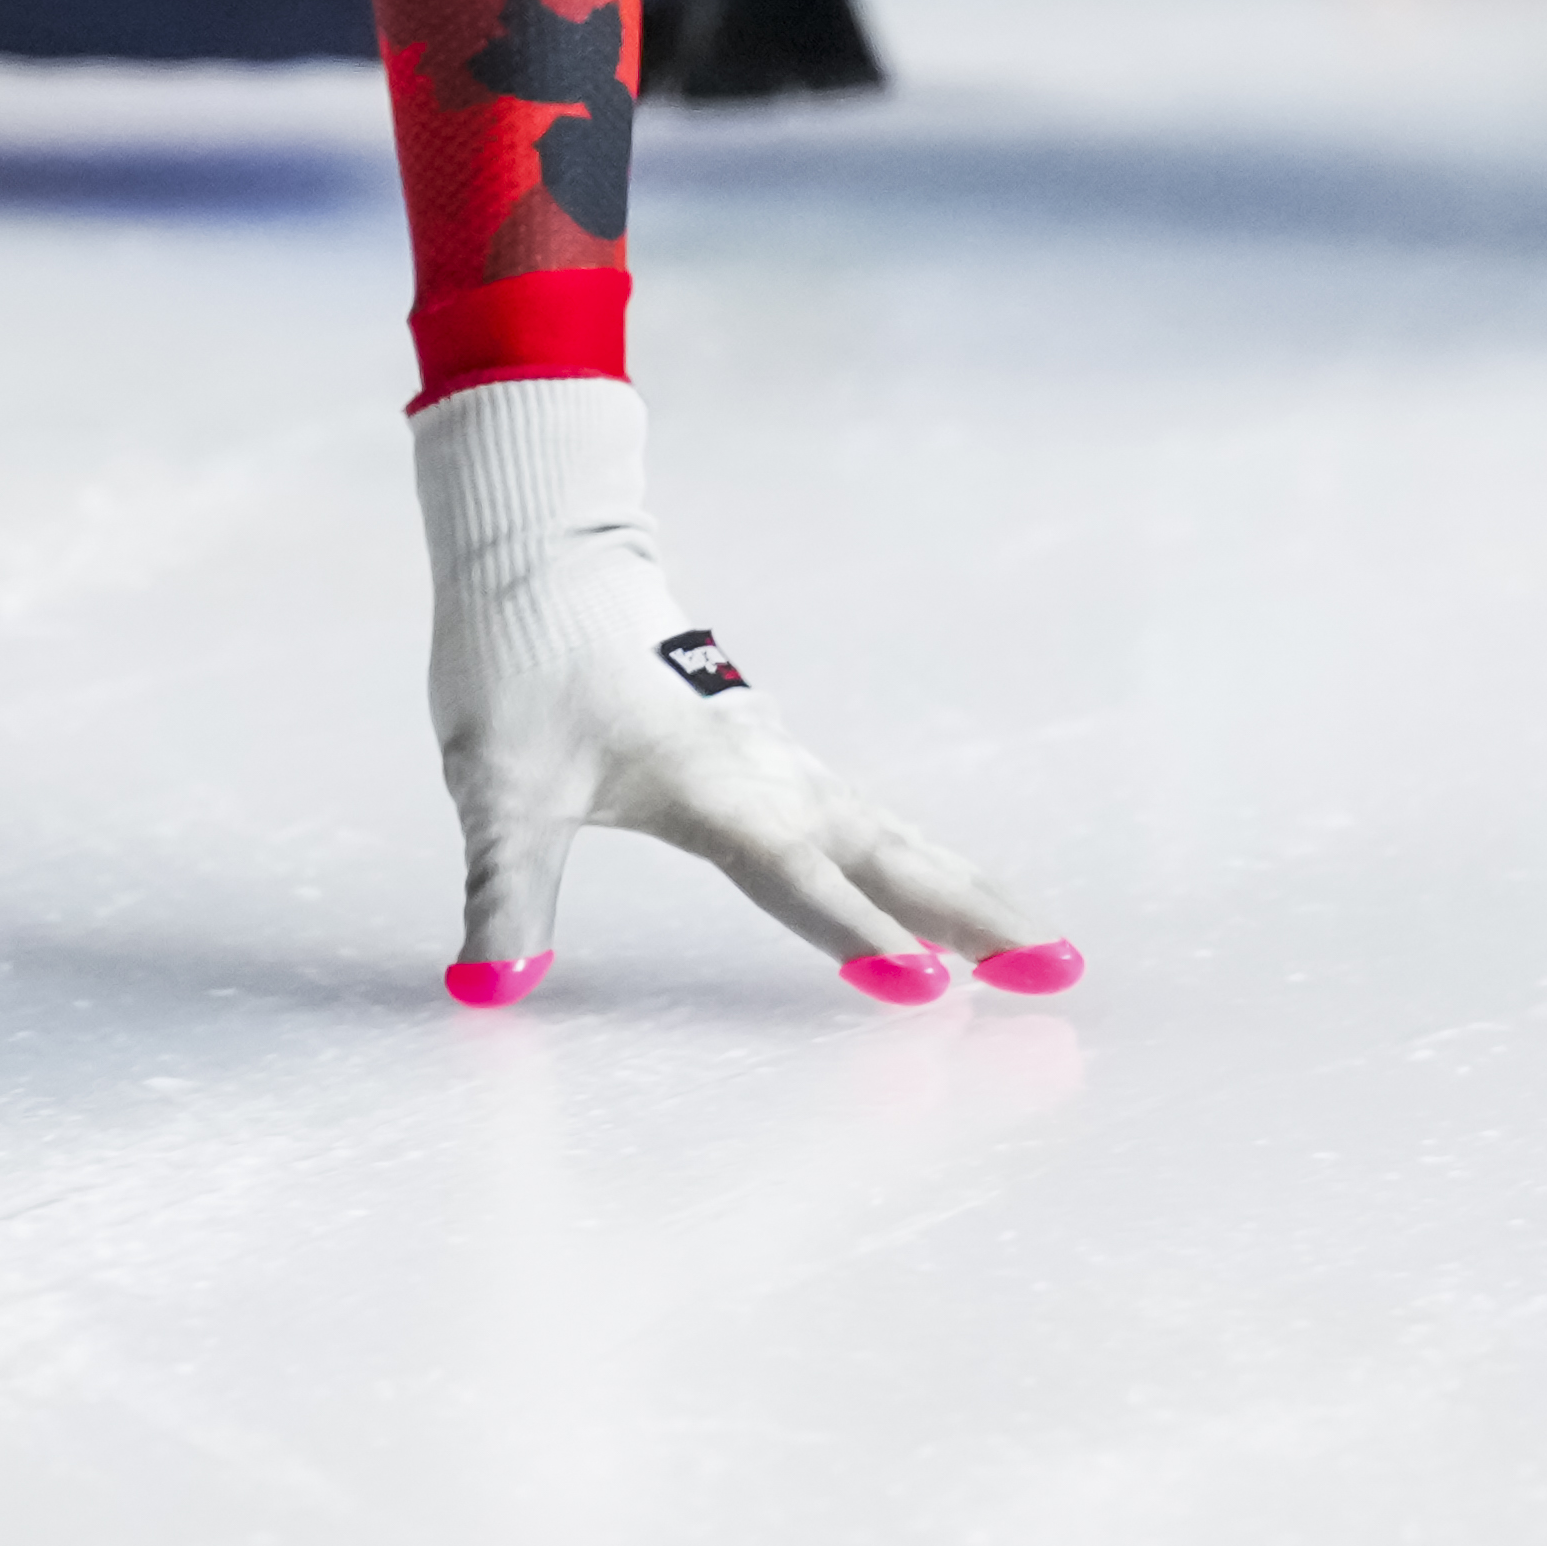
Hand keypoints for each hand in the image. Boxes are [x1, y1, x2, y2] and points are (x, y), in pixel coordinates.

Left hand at [410, 373, 1065, 1007]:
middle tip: (1061, 975)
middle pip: (891, 857)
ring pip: (893, 834)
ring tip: (1039, 949)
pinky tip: (942, 891)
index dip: (858, 935)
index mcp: (715, 789)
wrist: (540, 557)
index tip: (928, 989)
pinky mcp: (770, 752)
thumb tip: (485, 988)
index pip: (801, 878)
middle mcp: (768, 775)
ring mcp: (778, 759)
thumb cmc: (519, 664)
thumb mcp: (498, 790)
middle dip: (977, 918)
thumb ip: (505, 896)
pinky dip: (922, 861)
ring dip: (968, 890)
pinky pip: (868, 818)